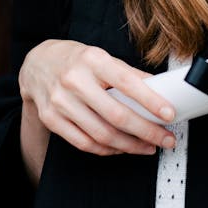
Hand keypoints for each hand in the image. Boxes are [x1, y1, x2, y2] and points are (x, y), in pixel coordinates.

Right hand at [18, 40, 175, 182]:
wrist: (37, 64)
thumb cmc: (75, 60)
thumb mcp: (101, 56)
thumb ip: (127, 73)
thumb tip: (157, 89)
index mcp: (92, 59)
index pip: (127, 82)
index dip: (150, 101)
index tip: (169, 114)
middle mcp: (75, 80)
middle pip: (116, 115)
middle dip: (146, 131)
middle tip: (165, 139)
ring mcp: (60, 102)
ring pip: (101, 134)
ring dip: (130, 146)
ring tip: (148, 147)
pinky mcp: (51, 119)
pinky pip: (84, 143)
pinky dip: (107, 150)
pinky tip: (121, 148)